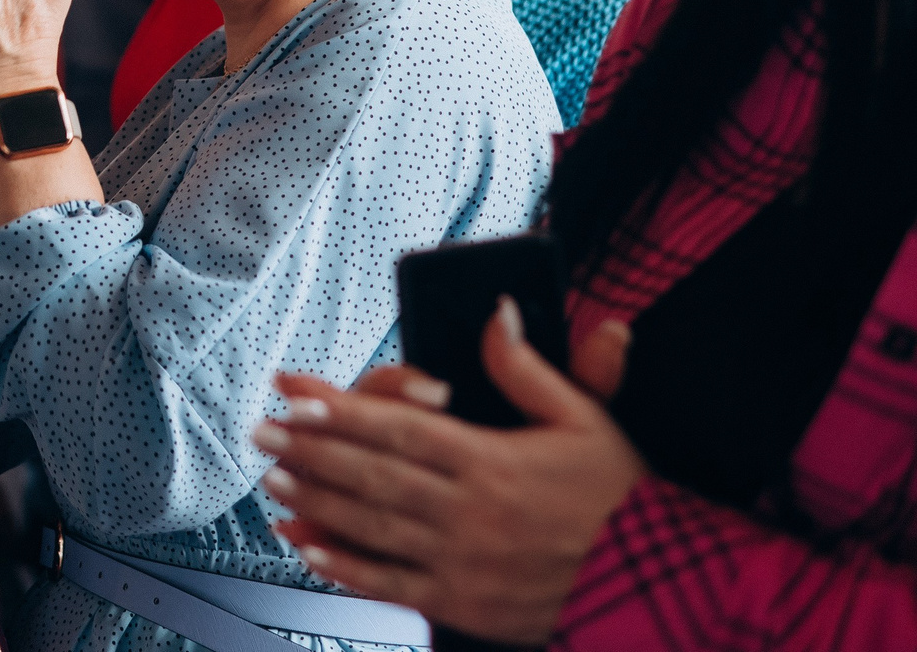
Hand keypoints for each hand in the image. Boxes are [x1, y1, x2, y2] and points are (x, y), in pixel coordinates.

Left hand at [256, 299, 646, 642]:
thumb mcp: (588, 422)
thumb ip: (530, 369)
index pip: (400, 428)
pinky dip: (342, 567)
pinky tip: (306, 547)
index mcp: (494, 461)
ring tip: (272, 480)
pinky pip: (391, 584)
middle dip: (310, 452)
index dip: (340, 411)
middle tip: (261, 433)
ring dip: (315, 502)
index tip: (294, 394)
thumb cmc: (622, 499)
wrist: (655, 588)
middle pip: (373, 475)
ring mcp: (464, 563)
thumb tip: (497, 312)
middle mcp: (471, 512)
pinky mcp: (464, 604)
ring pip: (372, 526)